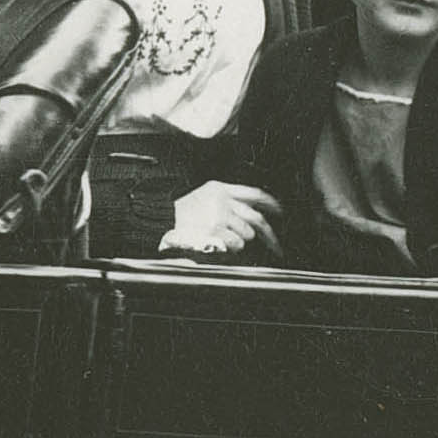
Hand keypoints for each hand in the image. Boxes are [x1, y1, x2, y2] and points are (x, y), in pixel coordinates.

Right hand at [162, 181, 277, 257]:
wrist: (156, 215)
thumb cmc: (178, 211)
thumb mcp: (202, 195)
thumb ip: (226, 200)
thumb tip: (250, 217)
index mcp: (220, 188)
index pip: (254, 194)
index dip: (271, 204)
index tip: (281, 212)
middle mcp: (222, 200)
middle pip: (255, 218)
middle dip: (269, 236)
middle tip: (278, 248)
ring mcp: (219, 214)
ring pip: (246, 234)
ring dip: (240, 242)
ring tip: (224, 241)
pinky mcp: (214, 229)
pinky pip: (235, 243)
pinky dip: (231, 248)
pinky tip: (219, 244)